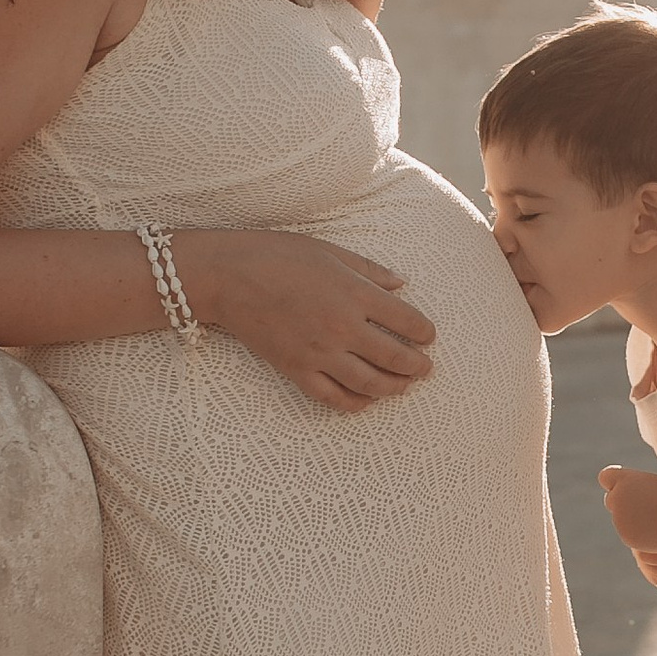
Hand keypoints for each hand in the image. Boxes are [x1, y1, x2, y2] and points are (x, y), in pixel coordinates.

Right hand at [183, 230, 436, 412]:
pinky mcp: (296, 369)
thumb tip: (401, 283)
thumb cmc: (277, 255)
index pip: (406, 320)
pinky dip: (354, 403)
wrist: (227, 276)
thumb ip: (369, 271)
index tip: (429, 337)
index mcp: (354, 293)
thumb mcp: (330, 252)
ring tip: (404, 386)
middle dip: (417, 366)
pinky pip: (332, 396)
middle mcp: (342, 327)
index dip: (424, 332)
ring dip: (394, 388)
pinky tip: (366, 401)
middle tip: (426, 369)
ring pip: (369, 383)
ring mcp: (319, 352)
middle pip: (394, 357)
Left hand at [599, 463, 656, 551]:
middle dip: (621, 501)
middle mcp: (617, 499)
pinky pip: (629, 532)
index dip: (613, 480)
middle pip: (611, 499)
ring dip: (634, 517)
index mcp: (625, 481)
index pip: (606, 477)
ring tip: (655, 516)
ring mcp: (619, 520)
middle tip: (639, 503)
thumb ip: (637, 487)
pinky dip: (640, 531)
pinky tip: (655, 529)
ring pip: (621, 518)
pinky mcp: (626, 536)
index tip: (622, 483)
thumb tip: (622, 496)